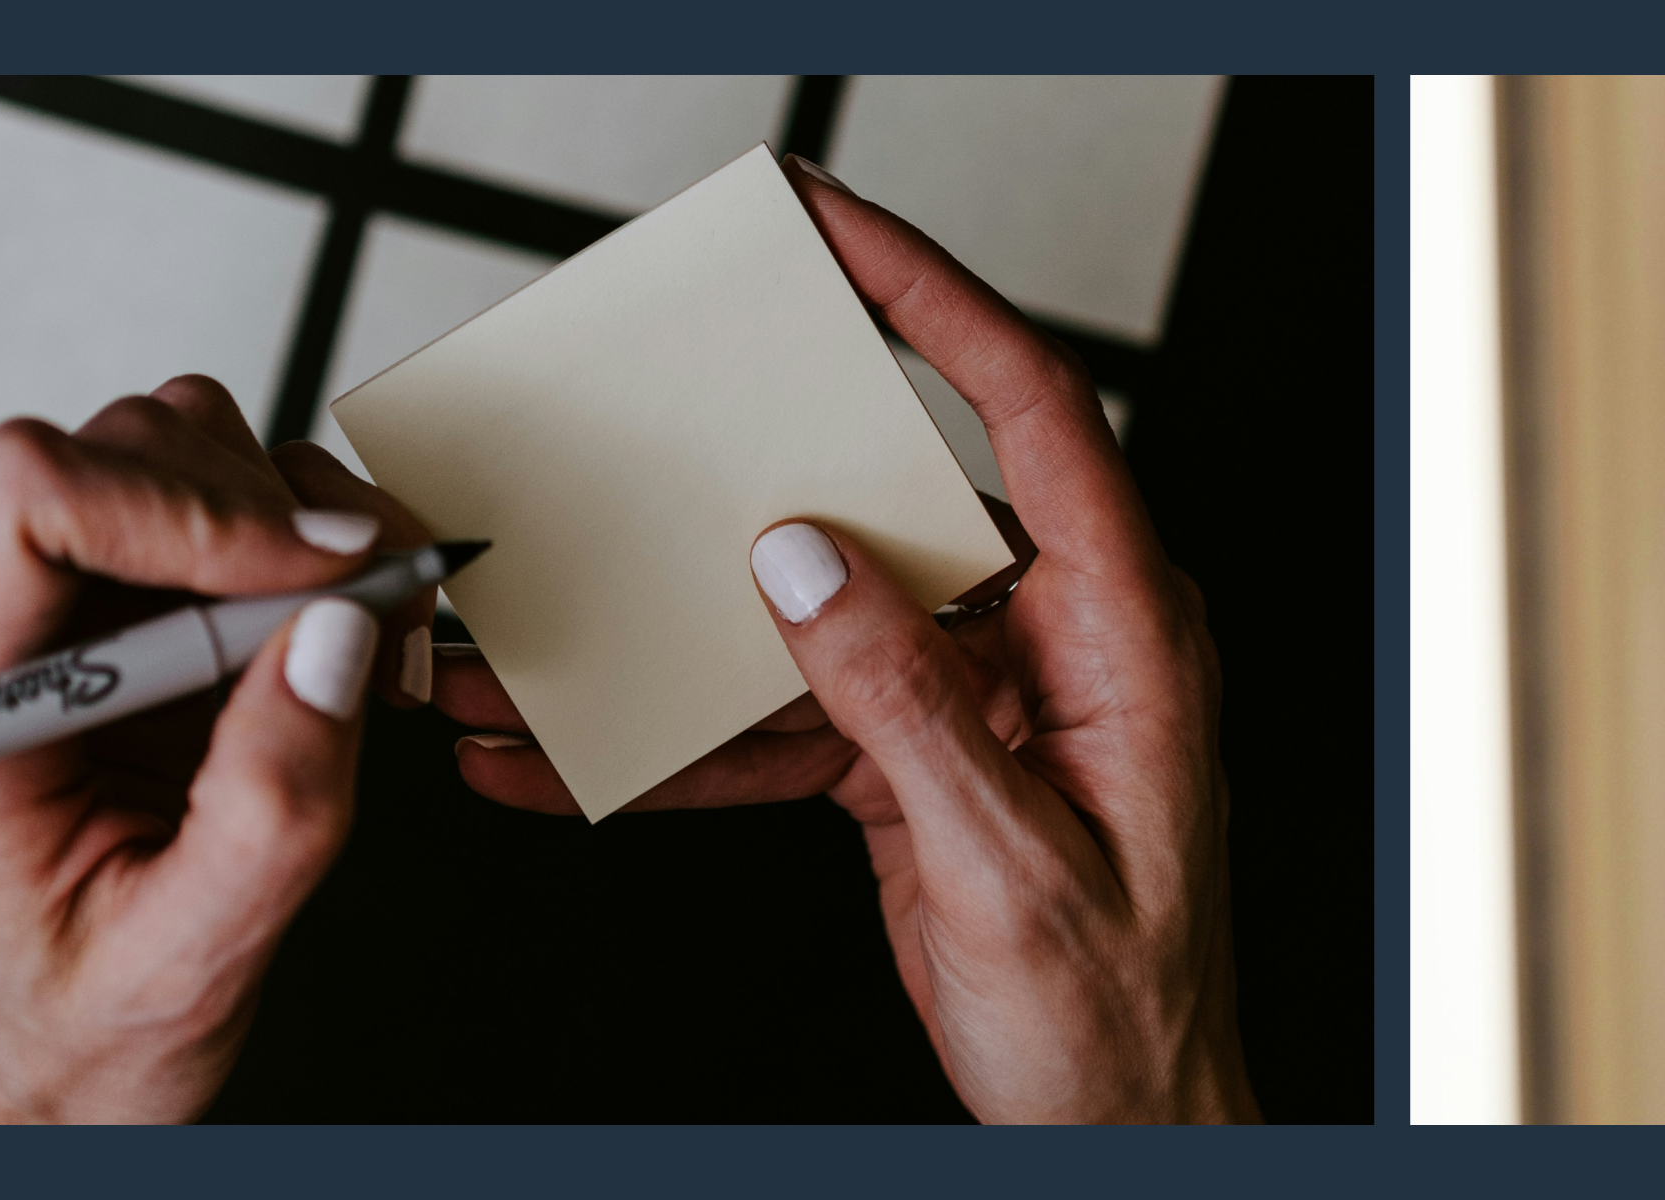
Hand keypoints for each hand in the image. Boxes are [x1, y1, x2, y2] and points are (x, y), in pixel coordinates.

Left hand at [0, 376, 434, 1121]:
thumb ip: (268, 806)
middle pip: (117, 453)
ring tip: (369, 617)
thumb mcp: (190, 954)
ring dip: (298, 517)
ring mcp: (82, 628)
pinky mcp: (151, 632)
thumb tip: (334, 639)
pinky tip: (352, 630)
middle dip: (267, 512)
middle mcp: (13, 644)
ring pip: (177, 453)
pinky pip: (236, 515)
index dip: (181, 505)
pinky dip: (322, 547)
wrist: (63, 1078)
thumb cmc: (85, 1032)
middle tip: (374, 601)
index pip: (30, 502)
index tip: (313, 573)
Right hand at [439, 157, 1253, 1122]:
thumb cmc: (1120, 1014)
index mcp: (1124, 630)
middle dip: (751, 463)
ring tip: (540, 640)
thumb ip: (907, 705)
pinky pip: (793, 719)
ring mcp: (985, 696)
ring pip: (817, 617)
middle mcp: (1056, 639)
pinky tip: (580, 759)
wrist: (1123, 1126)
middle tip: (646, 414)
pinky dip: (690, 740)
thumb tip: (805, 561)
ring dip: (678, 634)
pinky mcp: (926, 759)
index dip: (931, 300)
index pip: (1031, 409)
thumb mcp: (1012, 863)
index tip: (834, 228)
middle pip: (895, 495)